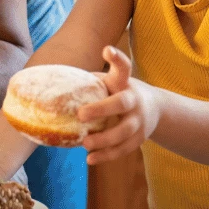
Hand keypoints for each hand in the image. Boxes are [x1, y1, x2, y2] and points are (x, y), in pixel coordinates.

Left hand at [76, 46, 158, 164]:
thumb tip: (52, 86)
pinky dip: (107, 155)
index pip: (124, 67)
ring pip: (124, 132)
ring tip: (85, 143)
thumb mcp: (112, 83)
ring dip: (104, 139)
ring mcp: (139, 121)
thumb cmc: (120, 92)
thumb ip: (90, 83)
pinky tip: (90, 159)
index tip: (106, 50)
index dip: (116, 59)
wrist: (156, 109)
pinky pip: (123, 149)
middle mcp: (134, 100)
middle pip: (122, 103)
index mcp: (124, 82)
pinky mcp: (139, 138)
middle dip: (102, 109)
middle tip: (81, 115)